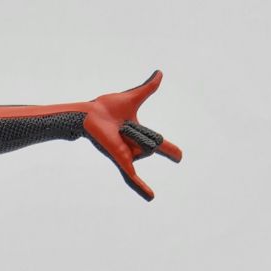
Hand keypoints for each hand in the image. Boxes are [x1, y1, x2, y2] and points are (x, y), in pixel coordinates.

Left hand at [83, 70, 181, 200]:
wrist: (91, 115)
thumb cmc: (105, 108)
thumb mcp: (133, 97)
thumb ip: (148, 88)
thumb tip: (159, 74)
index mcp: (137, 134)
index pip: (158, 143)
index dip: (169, 150)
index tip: (180, 157)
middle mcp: (132, 148)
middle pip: (151, 144)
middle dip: (139, 133)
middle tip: (122, 127)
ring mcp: (126, 156)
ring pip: (145, 150)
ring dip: (134, 137)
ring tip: (119, 132)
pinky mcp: (121, 161)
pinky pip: (131, 177)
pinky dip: (141, 188)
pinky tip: (152, 197)